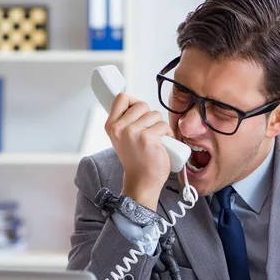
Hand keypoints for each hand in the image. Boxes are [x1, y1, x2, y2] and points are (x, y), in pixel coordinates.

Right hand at [105, 93, 172, 209]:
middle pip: (142, 104)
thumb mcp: (122, 138)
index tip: (139, 113)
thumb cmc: (136, 159)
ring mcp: (133, 132)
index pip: (122, 98)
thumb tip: (136, 103)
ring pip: (154, 114)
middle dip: (150, 117)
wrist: (142, 181)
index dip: (134, 102)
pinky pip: (163, 125)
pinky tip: (162, 145)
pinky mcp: (148, 138)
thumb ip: (126, 120)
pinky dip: (168, 134)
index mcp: (111, 125)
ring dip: (160, 126)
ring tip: (156, 139)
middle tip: (149, 132)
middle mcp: (119, 128)